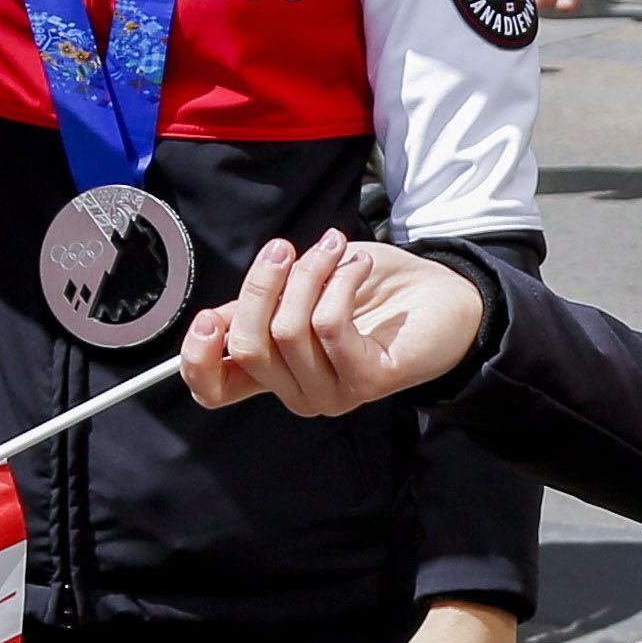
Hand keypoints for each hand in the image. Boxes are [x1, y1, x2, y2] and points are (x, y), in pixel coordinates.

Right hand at [178, 230, 484, 415]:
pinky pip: (329, 326)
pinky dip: (339, 282)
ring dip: (308, 274)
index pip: (214, 390)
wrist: (444, 296)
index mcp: (274, 371)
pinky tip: (357, 266)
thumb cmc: (371, 290)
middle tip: (285, 249)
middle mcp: (298, 392)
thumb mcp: (301, 289)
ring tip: (335, 250)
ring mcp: (332, 393)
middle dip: (261, 285)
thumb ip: (259, 305)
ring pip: (287, 331)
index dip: (197, 359)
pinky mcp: (367, 382)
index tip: (208, 317)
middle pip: (247, 346)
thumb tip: (215, 313)